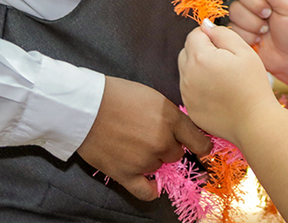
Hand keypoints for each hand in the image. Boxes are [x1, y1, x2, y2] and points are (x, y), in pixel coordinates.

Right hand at [76, 76, 210, 200]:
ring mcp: (144, 160)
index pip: (198, 140)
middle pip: (176, 153)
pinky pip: (146, 191)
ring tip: (133, 144)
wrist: (85, 106)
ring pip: (159, 166)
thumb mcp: (153, 97)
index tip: (203, 148)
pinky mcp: (126, 174)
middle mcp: (162, 141)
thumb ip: (170, 116)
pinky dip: (150, 189)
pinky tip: (150, 181)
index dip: (201, 145)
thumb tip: (183, 131)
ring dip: (151, 158)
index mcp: (170, 119)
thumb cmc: (117, 95)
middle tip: (148, 135)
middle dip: (167, 145)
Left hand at [179, 22, 279, 143]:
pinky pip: (190, 90)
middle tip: (225, 61)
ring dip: (199, 69)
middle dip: (201, 51)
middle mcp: (187, 75)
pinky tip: (219, 93)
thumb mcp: (243, 51)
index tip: (225, 47)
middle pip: (186, 52)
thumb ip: (222, 34)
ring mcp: (187, 94)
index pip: (194, 34)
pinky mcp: (190, 109)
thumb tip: (206, 25)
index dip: (209, 36)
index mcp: (199, 57)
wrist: (254, 122)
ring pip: (187, 71)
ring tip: (223, 78)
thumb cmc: (252, 85)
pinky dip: (200, 87)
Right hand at [229, 0, 287, 91]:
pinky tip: (258, 41)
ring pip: (234, 11)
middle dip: (254, 5)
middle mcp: (253, 0)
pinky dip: (246, 36)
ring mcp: (245, 17)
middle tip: (269, 15)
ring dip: (252, 23)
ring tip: (266, 31)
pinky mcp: (238, 33)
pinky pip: (231, 29)